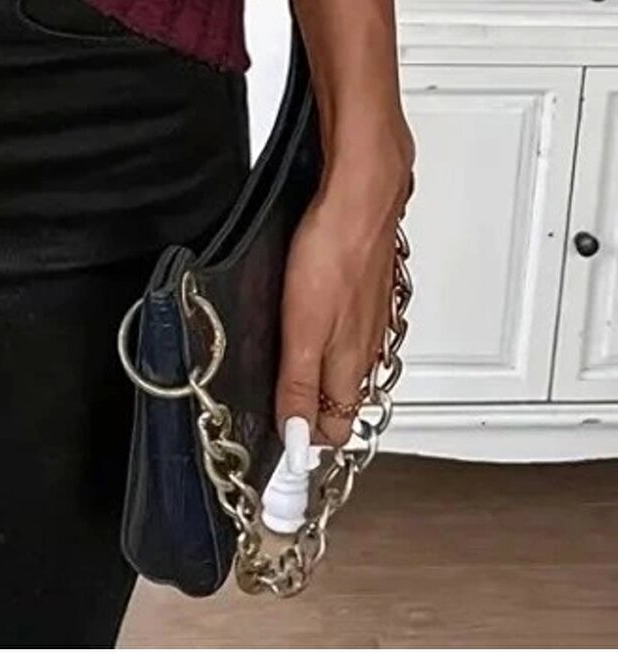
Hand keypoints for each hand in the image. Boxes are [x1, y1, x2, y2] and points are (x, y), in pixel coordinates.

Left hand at [276, 118, 413, 449]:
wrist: (363, 192)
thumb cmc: (334, 252)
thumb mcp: (302, 328)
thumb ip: (299, 384)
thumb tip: (299, 440)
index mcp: (348, 362)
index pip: (336, 427)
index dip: (310, 444)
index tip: (282, 459)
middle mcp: (364, 345)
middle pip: (342, 399)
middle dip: (315, 416)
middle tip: (284, 425)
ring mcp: (369, 315)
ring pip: (347, 364)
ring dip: (324, 380)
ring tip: (296, 389)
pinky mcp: (366, 287)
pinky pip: (352, 328)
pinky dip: (334, 340)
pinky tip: (318, 328)